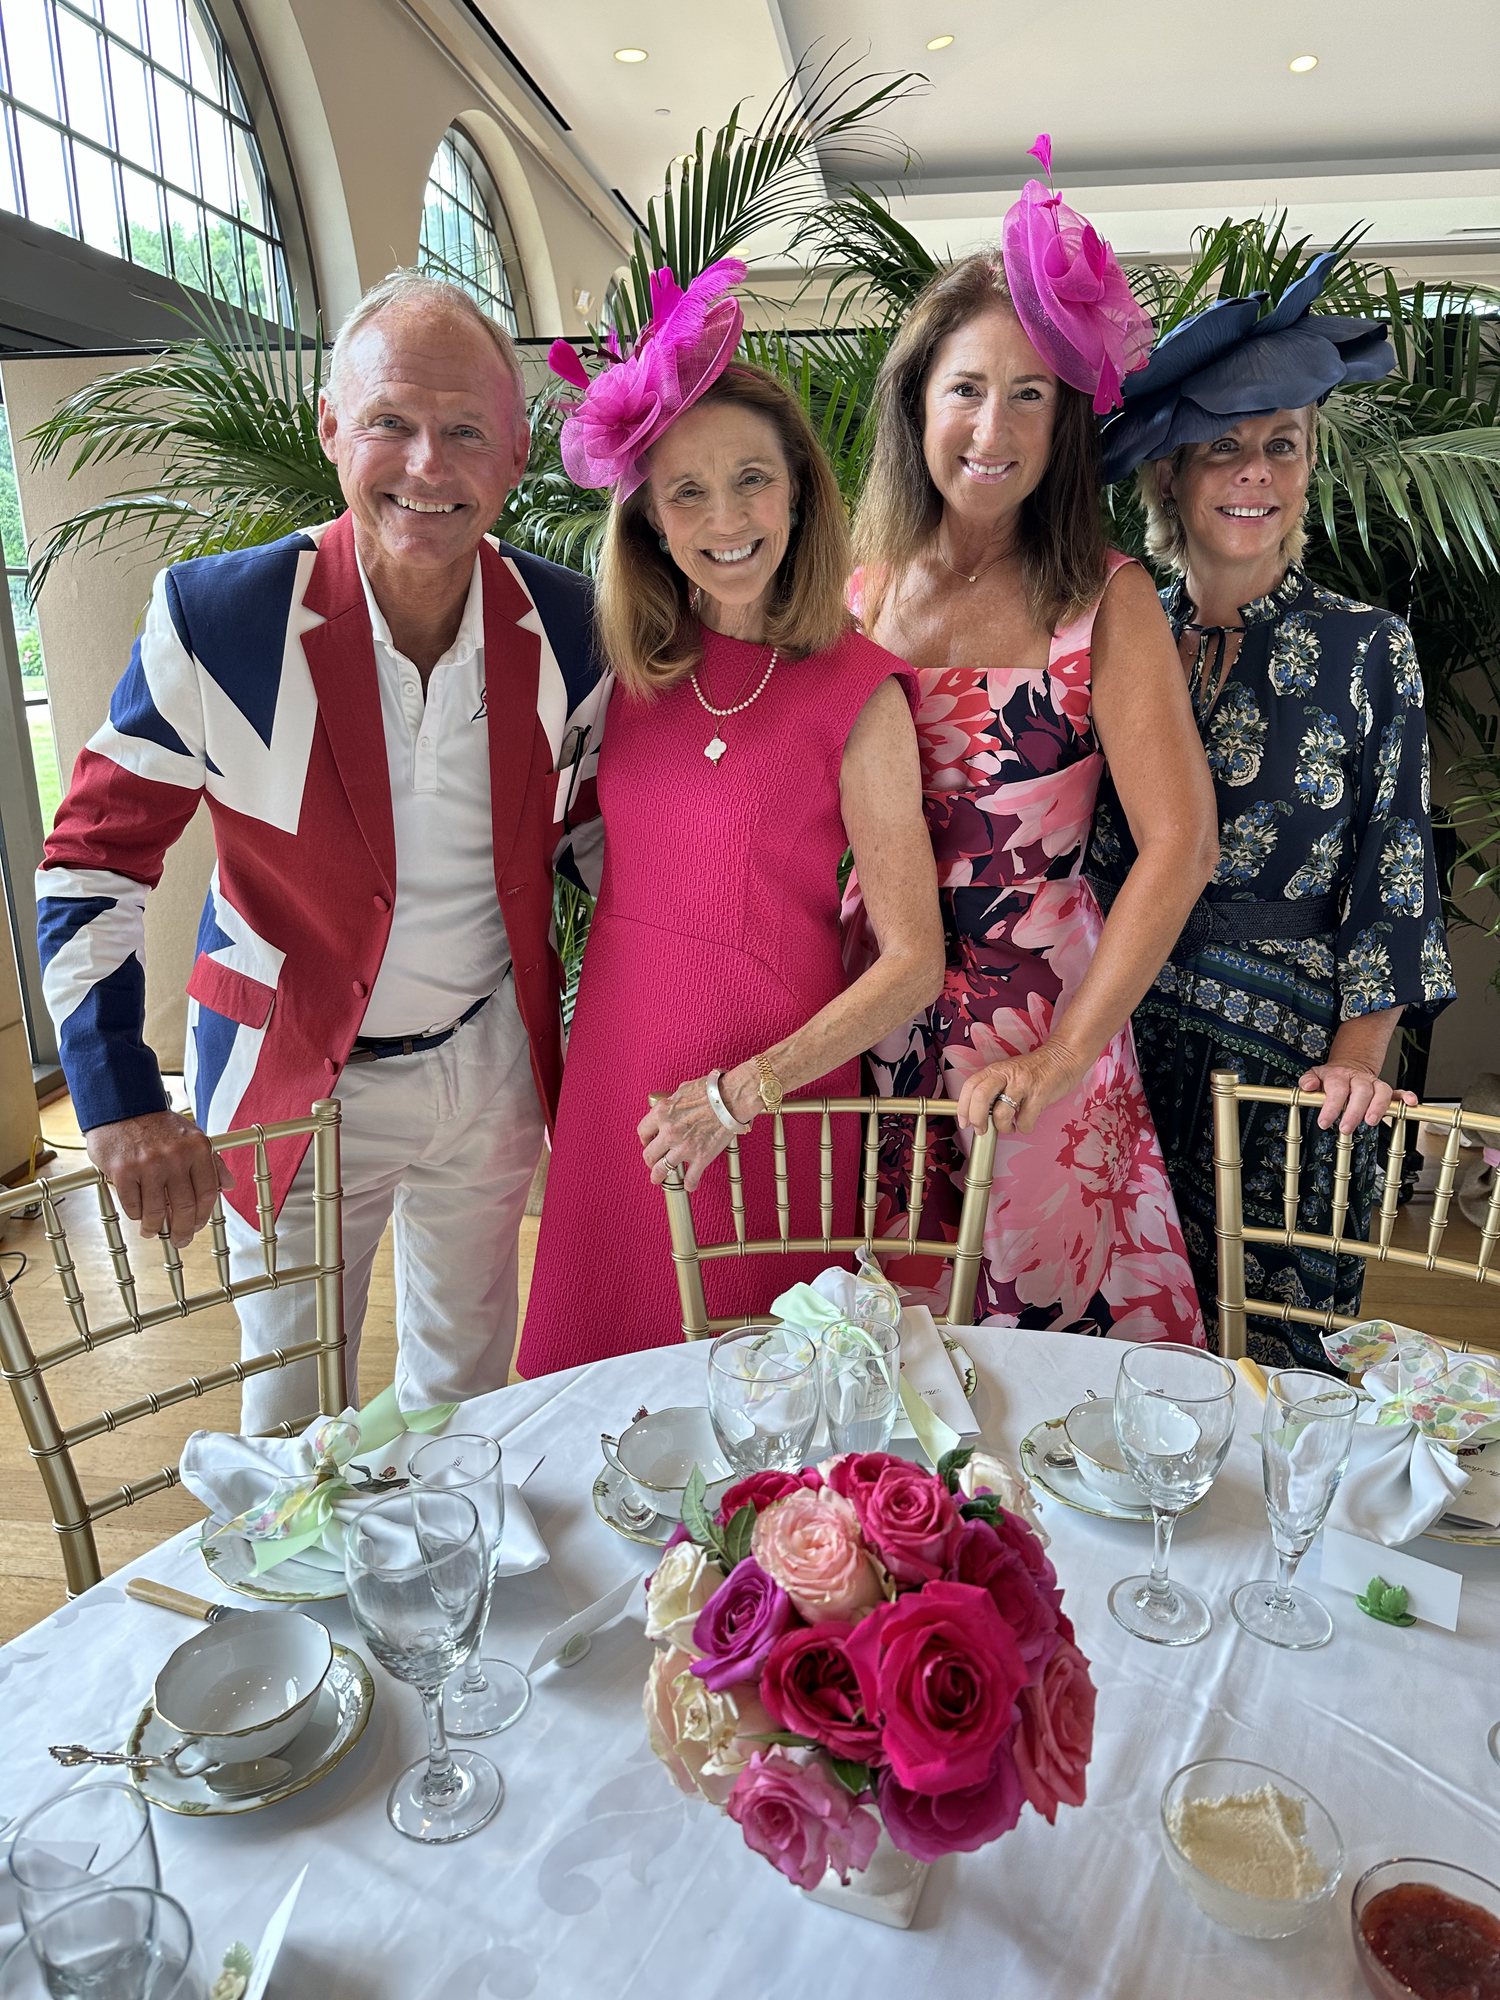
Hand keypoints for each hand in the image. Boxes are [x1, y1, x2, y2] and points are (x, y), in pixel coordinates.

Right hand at [84, 1110, 235, 1246]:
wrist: (123, 1107)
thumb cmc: (160, 1126)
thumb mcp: (193, 1137)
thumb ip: (212, 1162)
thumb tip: (228, 1185)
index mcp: (197, 1148)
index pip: (208, 1192)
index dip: (203, 1215)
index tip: (197, 1226)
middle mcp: (176, 1157)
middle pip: (184, 1207)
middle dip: (183, 1230)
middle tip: (179, 1240)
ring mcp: (148, 1164)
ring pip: (156, 1211)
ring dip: (155, 1227)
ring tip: (153, 1231)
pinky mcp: (123, 1170)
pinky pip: (133, 1205)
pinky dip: (136, 1214)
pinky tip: (138, 1215)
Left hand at [638, 1074, 750, 1192]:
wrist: (733, 1098)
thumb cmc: (712, 1091)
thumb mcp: (683, 1090)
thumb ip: (673, 1101)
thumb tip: (672, 1103)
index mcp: (662, 1113)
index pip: (643, 1131)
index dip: (645, 1139)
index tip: (650, 1142)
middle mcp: (669, 1132)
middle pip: (648, 1155)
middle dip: (650, 1160)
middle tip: (654, 1161)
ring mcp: (684, 1147)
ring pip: (661, 1171)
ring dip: (659, 1177)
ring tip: (659, 1179)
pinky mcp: (701, 1157)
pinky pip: (690, 1178)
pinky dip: (689, 1184)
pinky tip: (690, 1184)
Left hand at [955, 1040, 1091, 1135]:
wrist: (1064, 1057)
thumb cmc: (1037, 1068)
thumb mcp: (1010, 1072)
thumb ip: (995, 1087)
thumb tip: (980, 1113)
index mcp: (996, 1069)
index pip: (970, 1086)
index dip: (963, 1107)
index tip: (964, 1121)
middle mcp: (1007, 1074)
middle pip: (980, 1098)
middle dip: (977, 1119)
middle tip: (981, 1130)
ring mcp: (1023, 1084)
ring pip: (1001, 1113)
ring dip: (1003, 1128)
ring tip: (1009, 1127)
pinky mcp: (1040, 1094)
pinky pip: (1026, 1120)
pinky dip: (1025, 1128)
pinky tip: (1027, 1123)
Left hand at [1298, 1064, 1415, 1133]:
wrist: (1349, 1066)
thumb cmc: (1332, 1077)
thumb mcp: (1315, 1075)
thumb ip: (1308, 1081)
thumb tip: (1307, 1086)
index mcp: (1340, 1076)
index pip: (1337, 1090)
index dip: (1331, 1106)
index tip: (1324, 1122)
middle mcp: (1359, 1079)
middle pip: (1361, 1092)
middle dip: (1354, 1111)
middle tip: (1346, 1127)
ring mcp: (1374, 1084)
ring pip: (1382, 1092)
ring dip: (1379, 1107)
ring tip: (1371, 1121)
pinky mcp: (1385, 1091)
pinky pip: (1398, 1093)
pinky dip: (1405, 1097)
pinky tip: (1410, 1103)